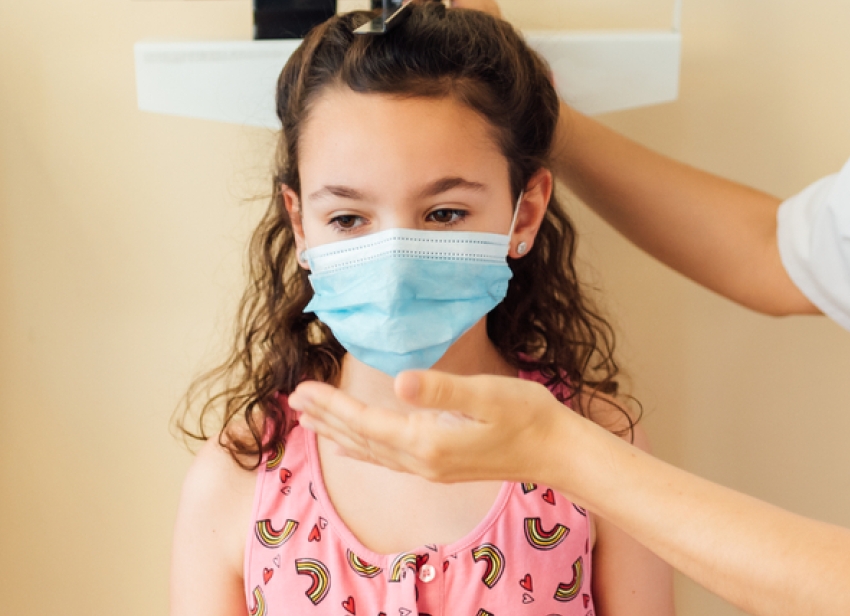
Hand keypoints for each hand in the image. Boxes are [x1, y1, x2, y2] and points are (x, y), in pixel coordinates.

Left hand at [288, 369, 571, 484]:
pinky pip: (388, 459)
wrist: (557, 451)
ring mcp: (431, 468)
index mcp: (429, 442)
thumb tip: (399, 381)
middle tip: (292, 400)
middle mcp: (423, 461)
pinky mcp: (441, 466)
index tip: (302, 389)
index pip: (367, 422)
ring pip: (371, 451)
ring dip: (338, 434)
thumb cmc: (528, 416)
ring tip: (309, 422)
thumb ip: (442, 389)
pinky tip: (354, 447)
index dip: (332, 406)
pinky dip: (363, 449)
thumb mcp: (488, 393)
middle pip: (361, 439)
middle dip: (325, 419)